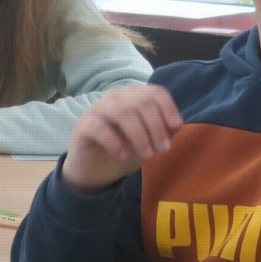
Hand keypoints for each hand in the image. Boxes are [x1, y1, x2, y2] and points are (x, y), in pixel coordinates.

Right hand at [60, 84, 182, 191]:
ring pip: (123, 112)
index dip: (168, 108)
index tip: (176, 127)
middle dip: (156, 126)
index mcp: (134, 96)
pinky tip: (123, 155)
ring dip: (140, 135)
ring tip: (147, 155)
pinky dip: (115, 142)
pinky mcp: (83, 125)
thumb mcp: (150, 141)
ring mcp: (98, 109)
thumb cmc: (126, 149)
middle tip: (162, 150)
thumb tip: (177, 123)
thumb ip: (165, 130)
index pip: (155, 92)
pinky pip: (100, 128)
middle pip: (142, 102)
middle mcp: (116, 97)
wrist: (95, 169)